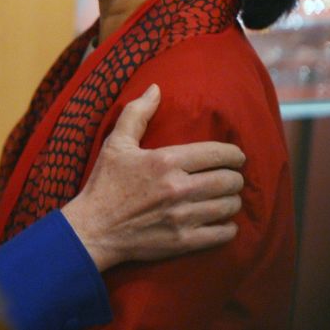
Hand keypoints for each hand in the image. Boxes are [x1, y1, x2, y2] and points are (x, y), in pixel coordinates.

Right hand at [60, 84, 244, 271]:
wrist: (93, 229)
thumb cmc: (104, 183)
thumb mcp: (115, 143)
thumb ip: (137, 113)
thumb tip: (156, 88)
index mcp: (165, 161)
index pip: (217, 153)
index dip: (234, 154)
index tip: (236, 156)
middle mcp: (178, 188)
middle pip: (229, 180)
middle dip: (235, 177)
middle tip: (229, 177)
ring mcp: (183, 217)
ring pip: (230, 206)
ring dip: (232, 200)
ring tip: (225, 197)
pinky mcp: (184, 241)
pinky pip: (223, 234)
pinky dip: (228, 227)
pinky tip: (221, 221)